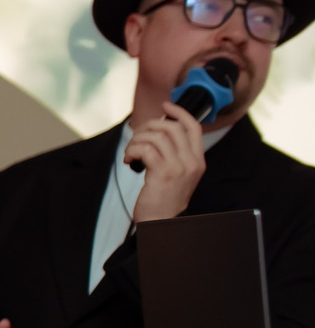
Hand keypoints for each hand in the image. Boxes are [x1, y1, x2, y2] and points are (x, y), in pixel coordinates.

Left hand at [128, 104, 207, 222]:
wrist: (161, 222)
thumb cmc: (163, 198)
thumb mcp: (177, 174)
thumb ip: (174, 155)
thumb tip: (159, 131)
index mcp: (198, 160)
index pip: (194, 128)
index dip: (180, 112)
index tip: (165, 105)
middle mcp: (192, 162)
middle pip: (173, 127)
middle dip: (150, 125)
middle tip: (137, 135)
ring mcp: (179, 167)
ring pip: (157, 136)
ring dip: (137, 140)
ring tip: (131, 152)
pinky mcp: (163, 173)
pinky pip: (145, 149)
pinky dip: (132, 151)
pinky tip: (129, 160)